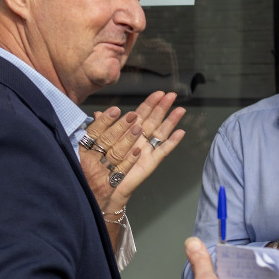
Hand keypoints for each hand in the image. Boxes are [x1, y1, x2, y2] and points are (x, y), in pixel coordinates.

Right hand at [79, 106, 141, 210]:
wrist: (89, 200)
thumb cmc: (86, 172)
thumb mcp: (86, 152)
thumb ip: (94, 132)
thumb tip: (98, 113)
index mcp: (83, 150)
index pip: (94, 131)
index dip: (105, 120)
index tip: (115, 110)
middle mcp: (90, 160)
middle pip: (107, 140)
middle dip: (121, 126)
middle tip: (133, 115)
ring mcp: (100, 173)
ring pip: (116, 154)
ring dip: (127, 140)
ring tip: (138, 128)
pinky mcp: (109, 185)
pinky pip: (121, 171)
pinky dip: (129, 160)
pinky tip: (138, 151)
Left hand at [80, 91, 185, 212]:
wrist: (106, 187)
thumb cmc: (104, 163)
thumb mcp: (100, 142)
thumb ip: (102, 127)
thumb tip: (97, 112)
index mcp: (130, 132)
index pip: (142, 113)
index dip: (150, 103)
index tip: (158, 92)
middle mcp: (141, 139)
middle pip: (154, 119)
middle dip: (163, 107)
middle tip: (172, 95)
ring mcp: (148, 150)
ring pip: (161, 132)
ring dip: (171, 120)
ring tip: (180, 109)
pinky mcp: (151, 162)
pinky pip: (163, 151)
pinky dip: (172, 142)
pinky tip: (180, 132)